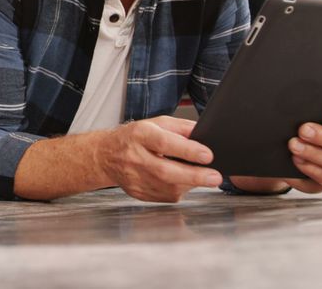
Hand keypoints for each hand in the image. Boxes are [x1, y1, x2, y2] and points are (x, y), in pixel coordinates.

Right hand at [96, 116, 223, 202]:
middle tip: (215, 177)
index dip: (187, 150)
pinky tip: (182, 182)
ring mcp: (134, 178)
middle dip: (194, 176)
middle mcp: (134, 157)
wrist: (106, 156)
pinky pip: (164, 196)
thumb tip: (204, 135)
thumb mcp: (156, 123)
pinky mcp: (137, 193)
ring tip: (203, 178)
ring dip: (190, 184)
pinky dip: (179, 191)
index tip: (208, 155)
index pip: (164, 143)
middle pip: (166, 171)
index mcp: (140, 135)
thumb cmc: (135, 138)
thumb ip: (181, 128)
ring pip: (167, 188)